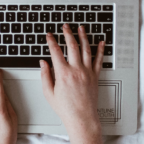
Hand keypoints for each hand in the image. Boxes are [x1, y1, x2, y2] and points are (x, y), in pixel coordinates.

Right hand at [40, 23, 104, 143]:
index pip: (56, 52)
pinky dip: (100, 50)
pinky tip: (100, 42)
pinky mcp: (95, 76)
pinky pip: (98, 60)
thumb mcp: (49, 93)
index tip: (49, 35)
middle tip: (65, 26)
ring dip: (83, 37)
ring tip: (81, 28)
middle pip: (72, 46)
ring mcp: (87, 72)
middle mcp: (76, 70)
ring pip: (86, 50)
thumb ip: (45, 76)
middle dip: (68, 34)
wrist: (82, 117)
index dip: (51, 41)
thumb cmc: (65, 108)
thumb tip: (43, 63)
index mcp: (63, 74)